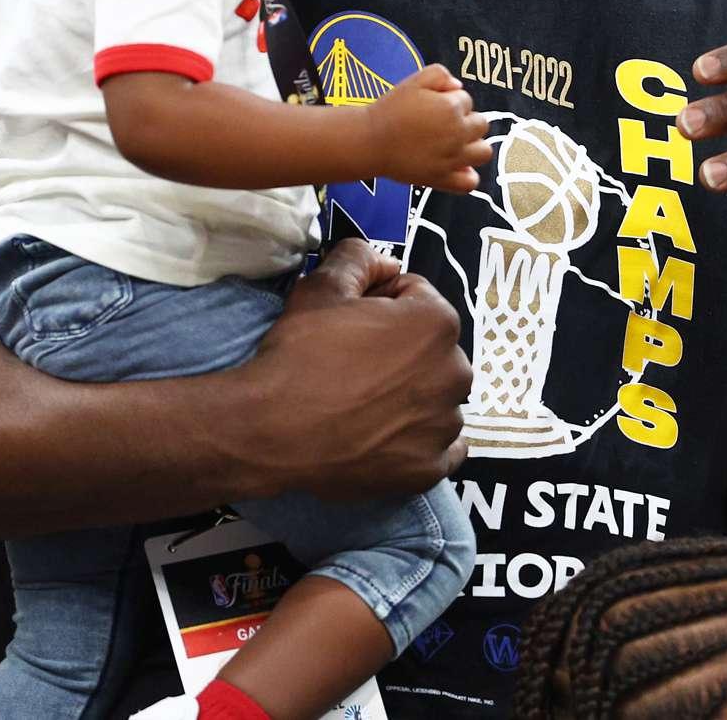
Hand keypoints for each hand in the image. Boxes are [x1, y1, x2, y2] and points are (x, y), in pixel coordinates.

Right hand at [248, 239, 470, 498]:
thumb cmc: (301, 353)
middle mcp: (455, 373)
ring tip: (362, 400)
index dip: (380, 302)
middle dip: (401, 347)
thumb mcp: (322, 287)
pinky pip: (441, 447)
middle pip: (430, 347)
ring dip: (411, 393)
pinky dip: (420, 439)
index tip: (351, 321)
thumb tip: (385, 263)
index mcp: (437, 323)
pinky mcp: (429, 469)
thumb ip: (359, 257)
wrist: (272, 429)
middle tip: (353, 361)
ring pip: (435, 395)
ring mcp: (444, 426)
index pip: (416, 295)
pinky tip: (388, 433)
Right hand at [372, 64, 492, 191]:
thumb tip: (457, 87)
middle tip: (442, 123)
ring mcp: (452, 159)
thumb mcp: (414, 80)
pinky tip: (456, 166)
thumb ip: (440, 75)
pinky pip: (470, 182)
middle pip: (480, 124)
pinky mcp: (443, 179)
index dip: (450, 100)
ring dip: (473, 145)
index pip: (467, 100)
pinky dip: (467, 175)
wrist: (370, 140)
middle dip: (465, 120)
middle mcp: (457, 134)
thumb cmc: (390, 109)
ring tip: (455, 143)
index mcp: (451, 108)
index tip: (432, 105)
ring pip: (484, 152)